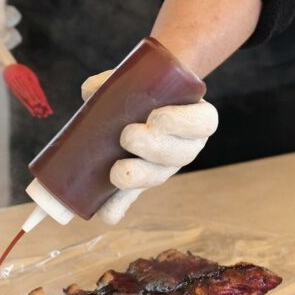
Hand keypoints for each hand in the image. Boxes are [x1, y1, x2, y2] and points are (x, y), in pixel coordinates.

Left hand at [81, 70, 218, 224]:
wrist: (136, 107)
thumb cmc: (141, 90)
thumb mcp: (134, 79)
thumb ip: (112, 81)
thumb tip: (91, 91)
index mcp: (194, 116)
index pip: (203, 121)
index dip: (183, 123)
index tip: (157, 118)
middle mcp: (184, 145)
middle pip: (179, 154)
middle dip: (153, 148)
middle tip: (127, 136)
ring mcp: (162, 166)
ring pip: (158, 176)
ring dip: (138, 176)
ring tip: (116, 172)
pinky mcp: (139, 182)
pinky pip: (131, 198)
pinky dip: (117, 207)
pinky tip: (107, 215)